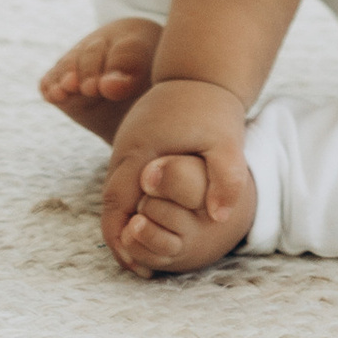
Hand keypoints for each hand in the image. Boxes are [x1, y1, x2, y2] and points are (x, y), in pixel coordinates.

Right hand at [100, 79, 257, 276]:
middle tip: (139, 269)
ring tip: (145, 251)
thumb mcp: (228, 141)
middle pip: (109, 203)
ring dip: (124, 221)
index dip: (122, 240)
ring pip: (114, 190)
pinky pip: (125, 178)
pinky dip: (131, 203)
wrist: (203, 68)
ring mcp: (128, 142)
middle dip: (119, 238)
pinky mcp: (136, 140)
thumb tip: (219, 217)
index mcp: (139, 151)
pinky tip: (151, 217)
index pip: (115, 206)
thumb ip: (226, 177)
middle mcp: (125, 147)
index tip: (138, 268)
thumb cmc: (215, 107)